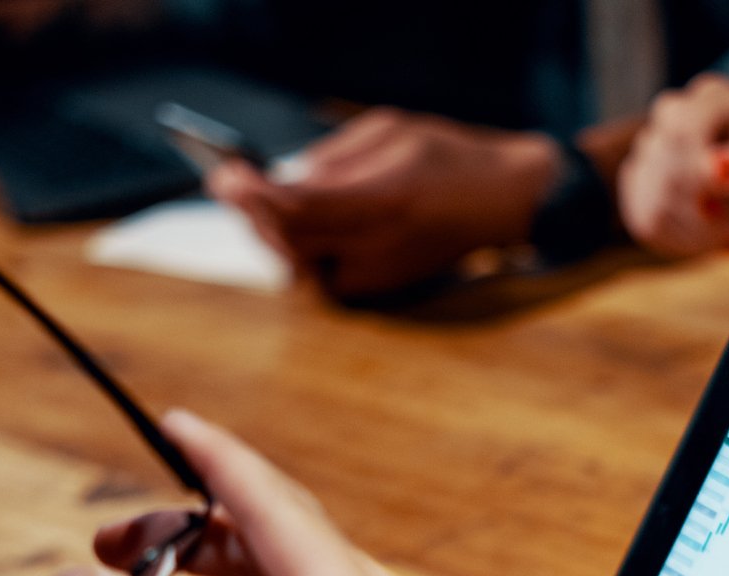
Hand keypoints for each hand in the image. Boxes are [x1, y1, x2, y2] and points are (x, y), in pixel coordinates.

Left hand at [213, 109, 562, 298]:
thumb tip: (285, 182)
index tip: (227, 174)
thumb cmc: (449, 158)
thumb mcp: (392, 132)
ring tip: (250, 201)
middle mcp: (379, 245)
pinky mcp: (378, 290)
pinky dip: (295, 251)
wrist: (501, 203)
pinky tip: (283, 227)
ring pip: (298, 263)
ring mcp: (378, 274)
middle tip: (228, 183)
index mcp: (386, 199)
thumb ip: (335, 159)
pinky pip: (318, 275)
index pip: (299, 207)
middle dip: (253, 213)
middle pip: (290, 240)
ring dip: (269, 234)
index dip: (255, 194)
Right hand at [618, 74, 728, 257]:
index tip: (725, 209)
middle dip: (700, 211)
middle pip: (665, 169)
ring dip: (693, 232)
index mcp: (712, 98)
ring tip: (724, 234)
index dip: (696, 175)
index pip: (681, 132)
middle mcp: (674, 113)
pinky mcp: (638, 182)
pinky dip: (678, 241)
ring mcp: (651, 146)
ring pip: (653, 201)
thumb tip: (719, 168)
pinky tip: (705, 238)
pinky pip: (644, 221)